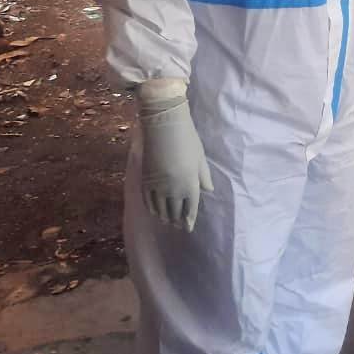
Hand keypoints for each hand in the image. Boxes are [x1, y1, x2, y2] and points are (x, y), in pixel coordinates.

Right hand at [136, 79, 212, 231]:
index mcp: (190, 184)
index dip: (189, 219)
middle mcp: (173, 190)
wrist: (164, 126)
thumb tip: (208, 191)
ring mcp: (157, 186)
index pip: (190, 207)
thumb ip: (203, 176)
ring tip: (167, 221)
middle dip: (177, 219)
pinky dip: (151, 208)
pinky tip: (153, 211)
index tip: (188, 227)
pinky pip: (148, 200)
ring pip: (160, 208)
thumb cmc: (188, 139)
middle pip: (175, 210)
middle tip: (178, 225)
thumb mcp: (200, 158)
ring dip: (164, 216)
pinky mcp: (145, 179)